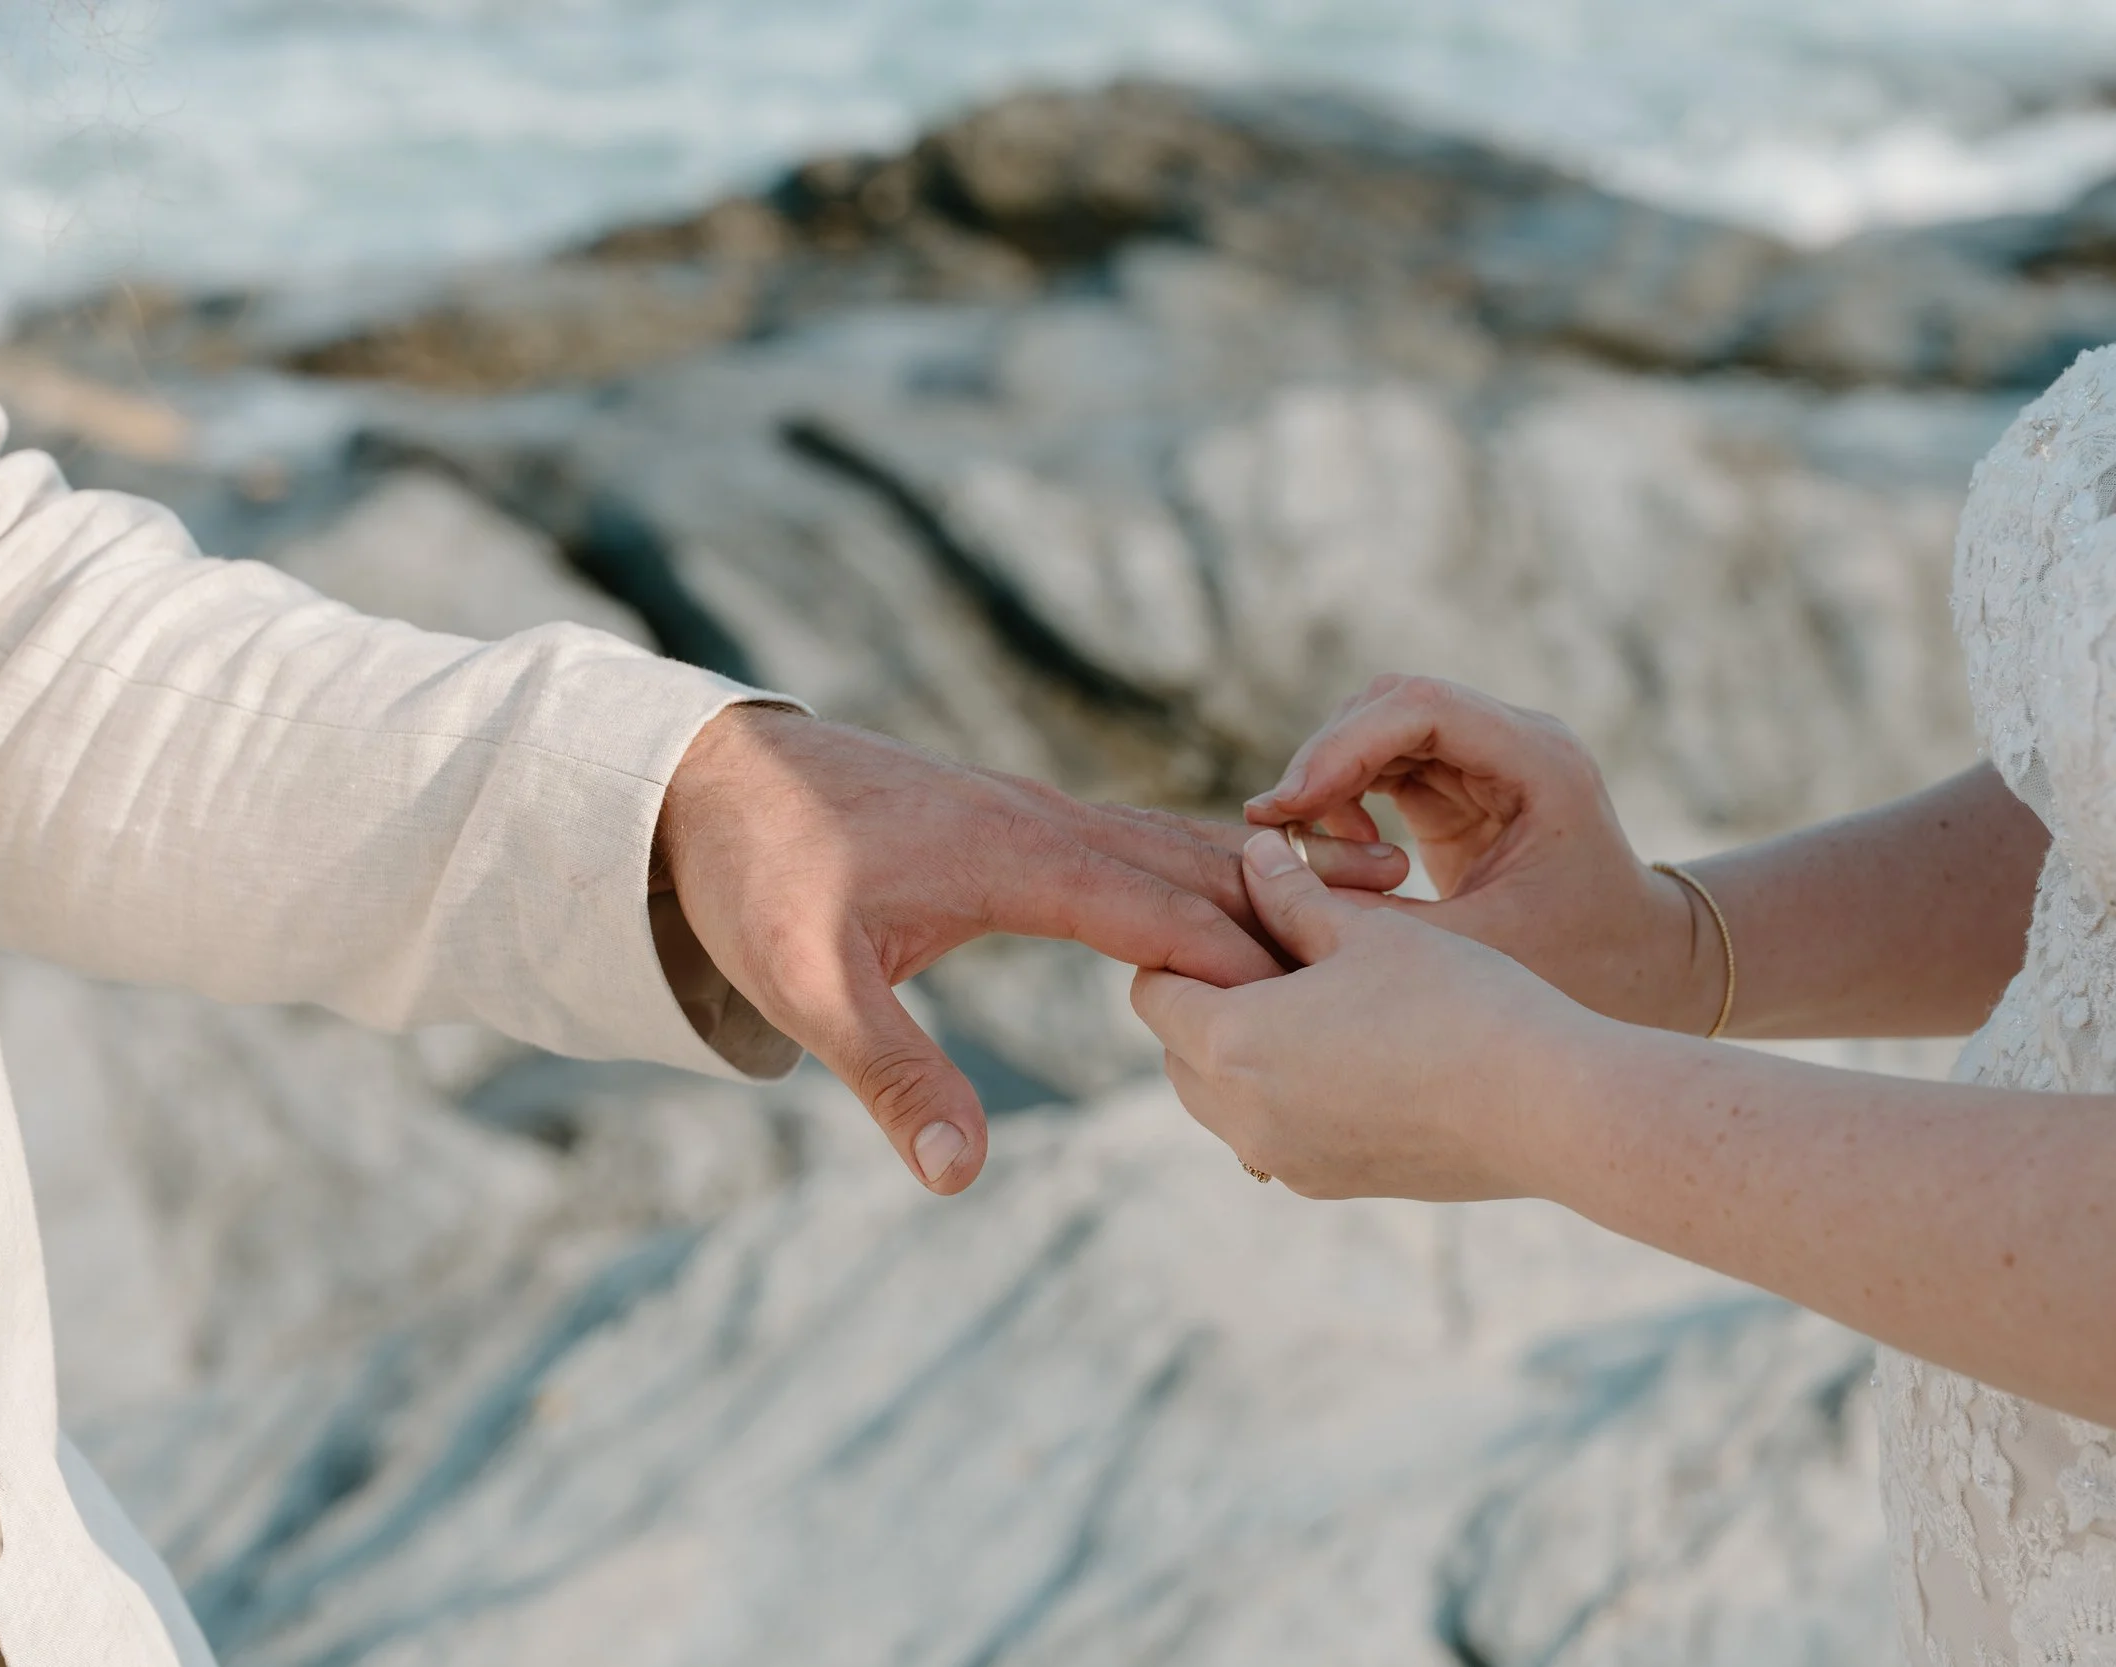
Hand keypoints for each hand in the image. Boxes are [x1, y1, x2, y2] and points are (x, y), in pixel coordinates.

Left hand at [653, 707, 1404, 1193]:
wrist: (712, 779)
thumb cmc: (760, 883)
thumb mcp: (809, 989)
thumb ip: (892, 1073)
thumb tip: (962, 1177)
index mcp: (1015, 859)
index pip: (1157, 910)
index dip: (1246, 951)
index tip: (1339, 986)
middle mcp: (1041, 823)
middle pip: (1191, 861)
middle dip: (1292, 890)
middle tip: (1403, 908)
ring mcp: (1032, 812)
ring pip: (1170, 840)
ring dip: (1262, 866)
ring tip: (1365, 877)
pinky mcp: (1017, 818)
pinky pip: (1132, 837)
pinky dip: (1201, 858)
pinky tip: (1238, 879)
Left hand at [1133, 829, 1614, 1199]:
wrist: (1552, 1109)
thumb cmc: (1460, 1002)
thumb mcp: (1368, 929)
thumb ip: (1291, 893)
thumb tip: (1251, 853)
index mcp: (1232, 1043)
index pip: (1153, 989)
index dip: (1185, 944)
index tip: (1237, 914)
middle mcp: (1241, 1118)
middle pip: (1180, 1047)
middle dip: (1212, 998)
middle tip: (1279, 949)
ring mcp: (1285, 1161)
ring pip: (1223, 1097)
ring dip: (1248, 1049)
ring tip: (1321, 997)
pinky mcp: (1331, 1185)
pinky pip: (1275, 1131)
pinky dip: (1289, 1092)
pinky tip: (1359, 1049)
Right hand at [1245, 675, 1719, 1032]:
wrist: (1652, 975)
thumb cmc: (1586, 970)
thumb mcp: (1481, 951)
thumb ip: (1379, 917)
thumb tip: (1273, 882)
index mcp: (1538, 762)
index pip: (1421, 708)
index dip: (1342, 746)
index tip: (1287, 807)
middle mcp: (1515, 741)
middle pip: (1392, 703)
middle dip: (1326, 756)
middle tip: (1276, 825)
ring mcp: (1490, 758)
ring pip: (1381, 727)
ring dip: (1331, 774)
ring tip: (1302, 843)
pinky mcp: (1465, 787)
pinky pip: (1387, 764)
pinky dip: (1347, 795)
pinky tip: (1336, 847)